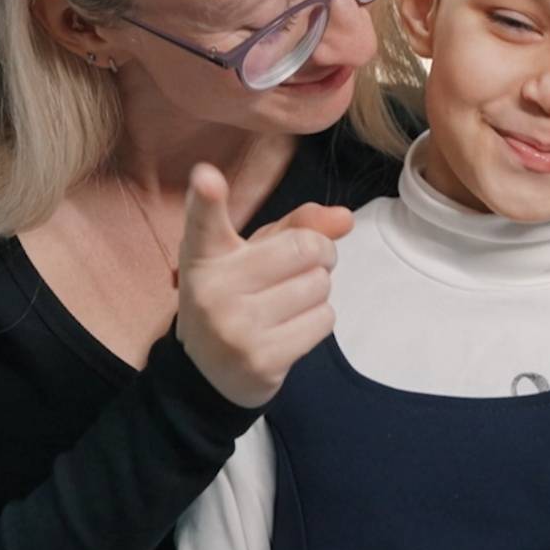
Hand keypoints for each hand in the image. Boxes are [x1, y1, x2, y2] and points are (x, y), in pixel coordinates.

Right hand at [174, 163, 352, 407]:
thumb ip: (297, 227)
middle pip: (305, 248)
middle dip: (319, 253)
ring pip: (319, 286)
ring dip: (318, 290)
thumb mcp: (255, 253)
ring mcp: (235, 327)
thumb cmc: (238, 295)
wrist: (210, 372)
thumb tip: (345, 218)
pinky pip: (323, 320)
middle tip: (302, 266)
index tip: (207, 177)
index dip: (207, 197)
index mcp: (204, 255)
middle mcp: (213, 288)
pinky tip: (290, 327)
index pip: (204, 221)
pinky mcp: (261, 359)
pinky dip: (318, 319)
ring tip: (289, 302)